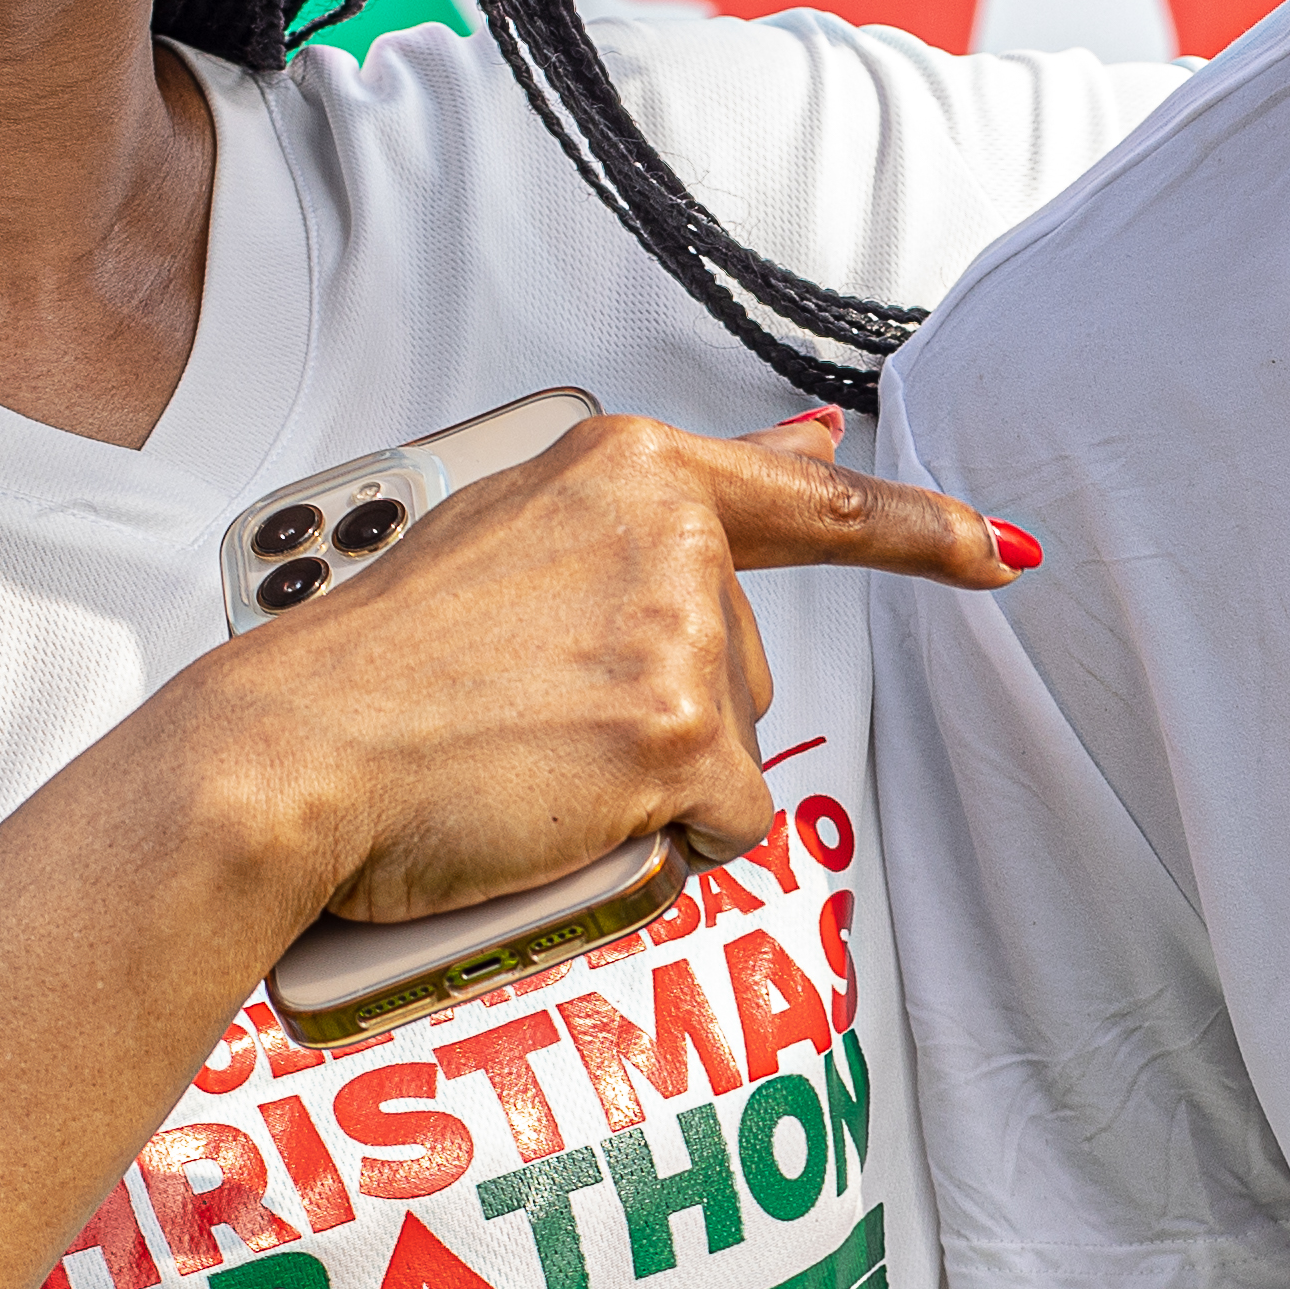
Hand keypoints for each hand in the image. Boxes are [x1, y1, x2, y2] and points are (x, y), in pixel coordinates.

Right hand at [210, 407, 1019, 924]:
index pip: (811, 500)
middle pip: (746, 660)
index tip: (1002, 552)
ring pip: (731, 744)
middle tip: (527, 718)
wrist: (288, 757)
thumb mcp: (508, 534)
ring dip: (650, 776)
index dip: (920, 532)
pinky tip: (561, 811)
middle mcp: (667, 535)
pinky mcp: (678, 741)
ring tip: (520, 757)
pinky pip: (726, 822)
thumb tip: (810, 446)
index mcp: (625, 469)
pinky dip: (656, 842)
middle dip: (664, 712)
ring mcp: (678, 638)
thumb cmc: (373, 666)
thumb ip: (653, 506)